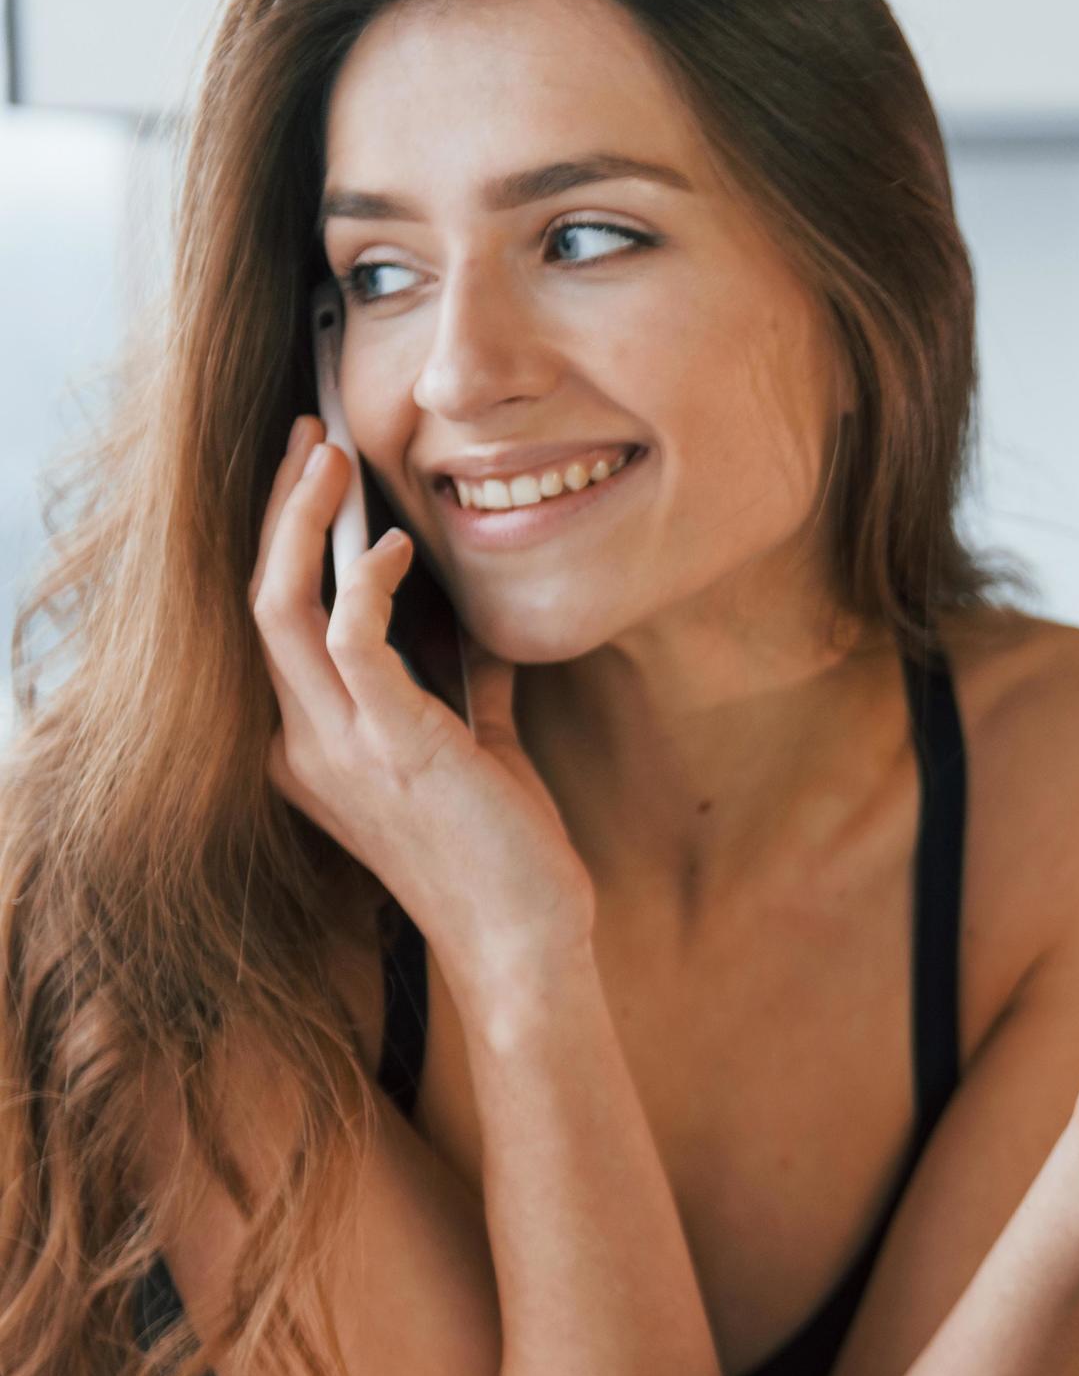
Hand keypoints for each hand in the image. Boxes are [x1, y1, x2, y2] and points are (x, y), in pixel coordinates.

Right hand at [251, 416, 592, 979]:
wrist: (524, 941)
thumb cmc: (504, 856)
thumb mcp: (477, 753)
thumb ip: (469, 691)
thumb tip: (484, 632)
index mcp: (313, 746)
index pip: (274, 623)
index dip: (285, 540)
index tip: (314, 474)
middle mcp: (304, 745)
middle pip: (257, 599)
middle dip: (278, 508)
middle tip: (309, 435)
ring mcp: (338, 749)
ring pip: (279, 608)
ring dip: (302, 522)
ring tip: (331, 455)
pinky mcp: (393, 748)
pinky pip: (350, 642)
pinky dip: (365, 580)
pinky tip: (396, 543)